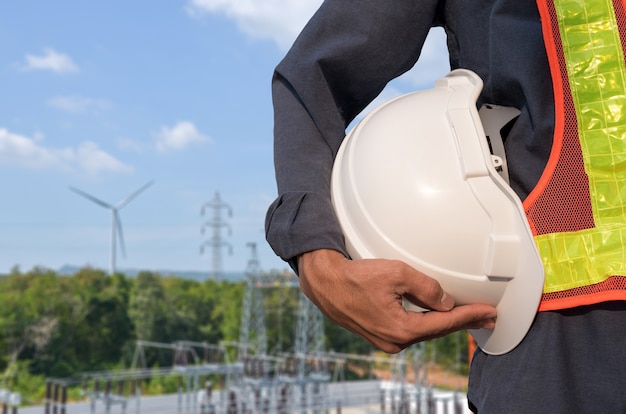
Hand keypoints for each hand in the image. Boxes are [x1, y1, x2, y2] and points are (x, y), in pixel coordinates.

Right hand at [298, 249, 496, 353]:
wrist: (324, 283)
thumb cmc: (355, 276)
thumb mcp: (396, 274)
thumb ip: (426, 287)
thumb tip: (446, 302)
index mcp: (401, 329)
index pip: (444, 323)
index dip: (469, 316)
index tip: (488, 313)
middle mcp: (394, 341)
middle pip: (436, 331)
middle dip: (462, 323)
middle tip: (486, 318)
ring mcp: (385, 340)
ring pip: (422, 331)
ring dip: (444, 323)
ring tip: (466, 317)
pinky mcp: (378, 333)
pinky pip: (409, 329)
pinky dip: (426, 322)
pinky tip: (435, 317)